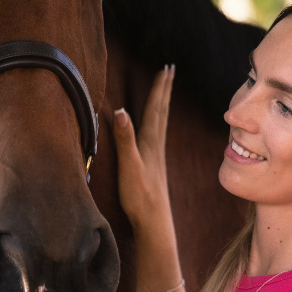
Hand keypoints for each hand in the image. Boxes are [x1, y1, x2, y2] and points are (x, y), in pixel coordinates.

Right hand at [113, 65, 173, 231]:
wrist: (154, 223)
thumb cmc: (140, 196)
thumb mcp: (130, 166)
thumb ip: (125, 140)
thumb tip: (121, 111)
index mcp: (150, 143)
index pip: (155, 109)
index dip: (159, 88)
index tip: (165, 68)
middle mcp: (156, 146)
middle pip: (161, 111)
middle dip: (164, 90)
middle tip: (170, 70)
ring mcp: (156, 157)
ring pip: (160, 123)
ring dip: (162, 104)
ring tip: (164, 91)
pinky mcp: (153, 167)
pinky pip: (156, 136)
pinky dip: (157, 123)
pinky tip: (155, 128)